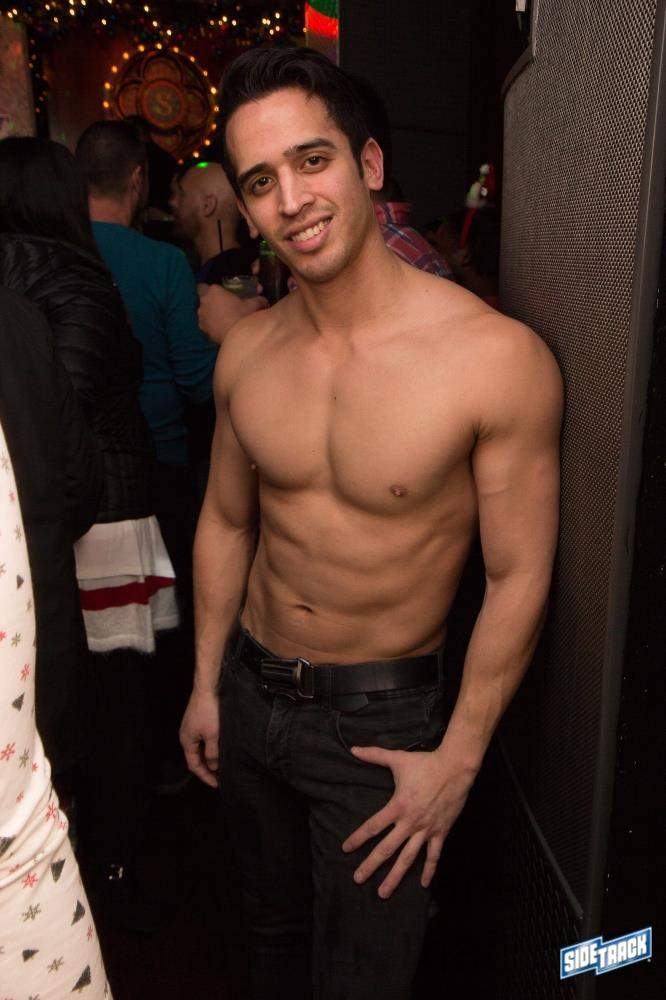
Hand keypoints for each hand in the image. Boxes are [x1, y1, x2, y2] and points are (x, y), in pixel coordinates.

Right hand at [179, 687, 219, 787]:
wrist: (208, 687)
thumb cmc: (209, 710)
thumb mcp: (213, 735)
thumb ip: (212, 753)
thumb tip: (212, 766)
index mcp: (186, 741)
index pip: (194, 765)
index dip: (205, 776)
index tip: (217, 784)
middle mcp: (186, 736)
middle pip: (195, 758)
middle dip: (207, 769)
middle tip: (220, 778)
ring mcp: (191, 728)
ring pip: (200, 749)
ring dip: (209, 758)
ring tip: (221, 765)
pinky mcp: (198, 721)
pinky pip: (203, 740)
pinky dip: (210, 747)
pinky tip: (219, 748)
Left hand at [197, 283, 267, 344]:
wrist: (237, 338)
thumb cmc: (244, 316)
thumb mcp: (256, 304)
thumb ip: (258, 298)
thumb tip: (262, 299)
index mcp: (214, 291)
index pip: (207, 285)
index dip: (214, 289)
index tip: (222, 293)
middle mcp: (204, 302)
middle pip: (203, 297)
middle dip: (210, 299)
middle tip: (222, 304)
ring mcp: (201, 316)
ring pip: (203, 311)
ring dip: (210, 312)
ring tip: (222, 318)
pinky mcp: (203, 330)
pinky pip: (206, 324)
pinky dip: (211, 325)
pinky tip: (220, 328)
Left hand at [341, 745, 474, 897]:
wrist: (455, 768)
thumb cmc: (425, 763)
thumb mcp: (398, 759)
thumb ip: (374, 755)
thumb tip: (354, 749)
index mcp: (397, 806)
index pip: (372, 826)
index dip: (358, 838)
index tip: (345, 849)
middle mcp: (410, 822)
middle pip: (386, 849)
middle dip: (371, 865)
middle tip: (358, 879)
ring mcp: (426, 829)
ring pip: (408, 858)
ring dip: (395, 876)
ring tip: (383, 892)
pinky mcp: (441, 831)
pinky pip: (434, 855)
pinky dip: (428, 870)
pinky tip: (422, 884)